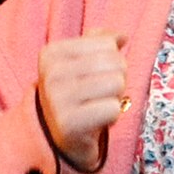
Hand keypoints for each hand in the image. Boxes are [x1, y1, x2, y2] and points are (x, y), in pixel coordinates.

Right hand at [34, 31, 127, 172]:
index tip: (93, 77)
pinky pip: (113, 109)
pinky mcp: (70, 124)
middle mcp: (51, 74)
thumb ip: (100, 42)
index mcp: (52, 53)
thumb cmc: (76, 96)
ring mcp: (58, 99)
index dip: (112, 61)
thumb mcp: (81, 63)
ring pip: (117, 84)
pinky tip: (97, 121)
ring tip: (98, 106)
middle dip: (117, 79)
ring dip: (116, 98)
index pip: (107, 43)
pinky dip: (112, 117)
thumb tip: (123, 36)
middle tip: (100, 94)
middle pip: (115, 63)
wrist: (57, 137)